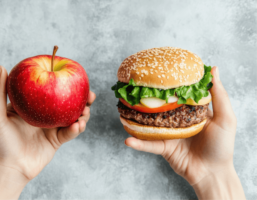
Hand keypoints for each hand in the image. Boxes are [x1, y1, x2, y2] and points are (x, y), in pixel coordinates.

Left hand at [0, 65, 95, 198]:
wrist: (10, 168)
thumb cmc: (0, 142)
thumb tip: (1, 66)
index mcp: (34, 106)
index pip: (51, 90)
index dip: (64, 83)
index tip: (73, 76)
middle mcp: (46, 115)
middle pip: (68, 103)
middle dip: (82, 99)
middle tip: (90, 95)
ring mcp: (53, 127)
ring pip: (74, 117)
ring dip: (83, 114)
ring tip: (85, 112)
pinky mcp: (58, 140)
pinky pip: (70, 133)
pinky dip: (76, 129)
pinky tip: (77, 125)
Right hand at [125, 67, 245, 198]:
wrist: (213, 173)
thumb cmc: (221, 146)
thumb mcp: (225, 118)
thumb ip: (219, 95)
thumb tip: (214, 69)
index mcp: (192, 111)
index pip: (179, 93)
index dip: (171, 82)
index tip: (161, 68)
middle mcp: (178, 119)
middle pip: (161, 106)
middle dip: (148, 97)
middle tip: (136, 85)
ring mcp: (169, 133)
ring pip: (150, 123)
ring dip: (137, 118)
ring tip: (123, 108)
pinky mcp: (163, 147)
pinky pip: (149, 144)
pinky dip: (138, 143)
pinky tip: (128, 139)